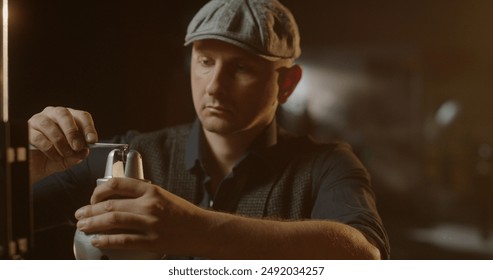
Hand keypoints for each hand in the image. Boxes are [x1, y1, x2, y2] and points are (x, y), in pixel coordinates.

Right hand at [28, 106, 97, 182]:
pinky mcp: (27, 131)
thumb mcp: (71, 158)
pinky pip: (38, 137)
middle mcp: (53, 114)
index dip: (88, 127)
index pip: (81, 116)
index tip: (92, 140)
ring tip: (65, 154)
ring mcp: (38, 120)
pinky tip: (55, 156)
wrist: (37, 168)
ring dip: (60, 141)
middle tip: (77, 146)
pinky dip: (49, 149)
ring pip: (49, 124)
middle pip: (63, 114)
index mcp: (69, 118)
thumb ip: (78, 154)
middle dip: (72, 131)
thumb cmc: (56, 157)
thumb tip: (84, 151)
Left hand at [74, 177, 204, 255]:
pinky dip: (106, 241)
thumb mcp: (163, 196)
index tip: (92, 197)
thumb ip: (142, 195)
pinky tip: (97, 241)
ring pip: (113, 221)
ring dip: (93, 224)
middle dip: (89, 210)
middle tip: (79, 215)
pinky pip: (123, 240)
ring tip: (83, 227)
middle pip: (110, 205)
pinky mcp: (152, 241)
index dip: (98, 191)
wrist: (202, 230)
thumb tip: (116, 200)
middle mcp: (150, 205)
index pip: (117, 184)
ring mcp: (150, 223)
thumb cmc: (183, 214)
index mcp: (152, 190)